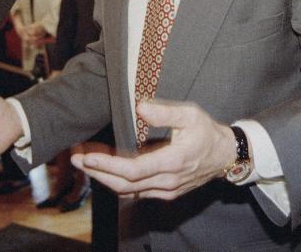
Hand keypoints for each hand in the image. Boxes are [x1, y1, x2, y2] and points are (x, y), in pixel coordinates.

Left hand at [70, 100, 236, 200]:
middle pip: (123, 184)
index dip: (106, 165)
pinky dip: (117, 182)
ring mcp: (166, 190)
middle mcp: (167, 181)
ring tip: (85, 162)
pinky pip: (136, 192)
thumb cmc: (207, 132)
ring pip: (127, 191)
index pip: (132, 170)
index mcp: (172, 162)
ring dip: (103, 178)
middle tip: (75, 159)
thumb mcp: (190, 114)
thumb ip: (165, 112)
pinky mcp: (165, 193)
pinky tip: (105, 169)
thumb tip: (140, 107)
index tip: (87, 156)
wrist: (226, 155)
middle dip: (96, 172)